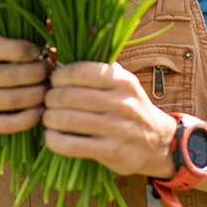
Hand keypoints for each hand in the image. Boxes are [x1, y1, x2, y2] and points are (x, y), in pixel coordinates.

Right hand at [0, 36, 49, 135]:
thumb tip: (43, 47)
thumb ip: (7, 45)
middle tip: (48, 72)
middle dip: (37, 73)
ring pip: (12, 99)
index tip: (38, 52)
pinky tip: (40, 111)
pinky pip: (8, 123)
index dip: (23, 49)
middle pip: (10, 75)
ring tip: (46, 89)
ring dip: (37, 94)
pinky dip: (28, 118)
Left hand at [41, 61, 175, 177]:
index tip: (54, 82)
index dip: (59, 76)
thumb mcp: (123, 83)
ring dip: (49, 118)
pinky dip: (54, 140)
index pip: (80, 72)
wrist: (159, 143)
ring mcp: (118, 129)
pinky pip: (71, 145)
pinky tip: (52, 136)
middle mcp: (122, 103)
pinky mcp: (112, 152)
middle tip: (47, 101)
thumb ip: (99, 69)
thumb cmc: (130, 108)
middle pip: (69, 96)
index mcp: (123, 81)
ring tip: (48, 118)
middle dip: (50, 98)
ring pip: (67, 120)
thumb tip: (63, 55)